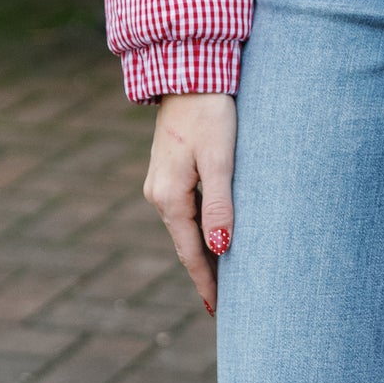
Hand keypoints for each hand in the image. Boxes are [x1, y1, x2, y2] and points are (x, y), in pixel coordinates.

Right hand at [144, 91, 236, 313]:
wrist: (188, 70)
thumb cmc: (210, 112)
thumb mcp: (220, 159)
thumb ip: (220, 204)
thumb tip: (220, 251)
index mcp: (170, 196)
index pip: (191, 253)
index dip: (207, 282)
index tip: (219, 311)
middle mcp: (159, 193)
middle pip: (185, 243)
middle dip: (204, 272)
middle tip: (224, 304)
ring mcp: (161, 180)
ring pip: (184, 226)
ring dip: (202, 249)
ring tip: (224, 275)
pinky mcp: (169, 167)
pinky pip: (184, 208)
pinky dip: (199, 227)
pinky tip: (213, 233)